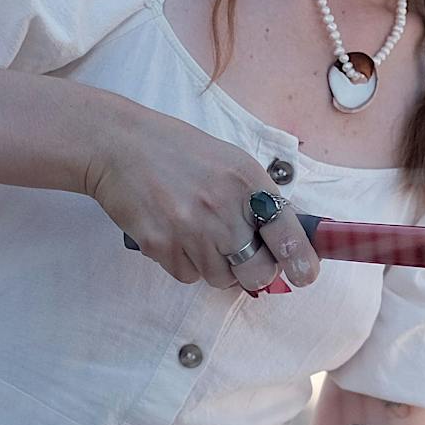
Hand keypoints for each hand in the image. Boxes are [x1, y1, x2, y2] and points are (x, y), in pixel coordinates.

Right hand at [83, 96, 317, 294]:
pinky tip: (173, 233)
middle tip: (244, 261)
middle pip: (256, 271)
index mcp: (247, 181)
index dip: (299, 260)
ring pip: (220, 279)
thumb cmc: (178, 152)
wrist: (120, 146)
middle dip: (254, 274)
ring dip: (214, 266)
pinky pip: (186, 275)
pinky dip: (184, 263)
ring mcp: (190, 228)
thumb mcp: (230, 163)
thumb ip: (257, 199)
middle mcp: (222, 206)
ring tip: (197, 234)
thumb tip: (286, 242)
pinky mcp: (160, 244)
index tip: (305, 276)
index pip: (286, 231)